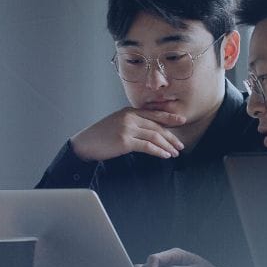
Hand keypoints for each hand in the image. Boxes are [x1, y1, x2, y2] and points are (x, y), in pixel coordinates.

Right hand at [69, 107, 186, 160]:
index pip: (154, 113)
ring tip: (175, 153)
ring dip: (167, 145)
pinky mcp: (125, 141)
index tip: (181, 121)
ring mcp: (127, 128)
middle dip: (171, 136)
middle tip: (181, 145)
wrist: (84, 144)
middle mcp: (130, 117)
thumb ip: (132, 122)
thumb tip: (150, 130)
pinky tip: (165, 156)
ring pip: (154, 136)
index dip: (169, 117)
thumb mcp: (117, 123)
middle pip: (157, 126)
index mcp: (129, 111)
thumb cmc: (100, 136)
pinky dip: (158, 151)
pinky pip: (147, 146)